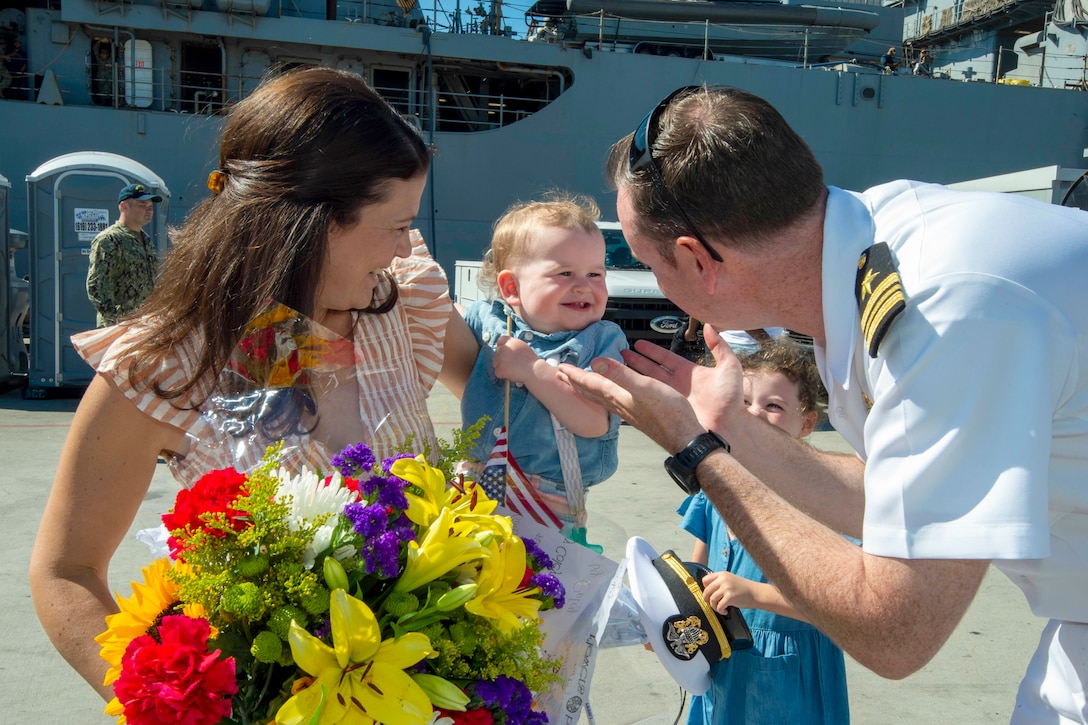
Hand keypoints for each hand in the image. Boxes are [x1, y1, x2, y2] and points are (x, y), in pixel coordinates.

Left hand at [492, 335, 541, 384]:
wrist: (534, 371)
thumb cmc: (530, 361)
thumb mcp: (522, 347)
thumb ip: (512, 345)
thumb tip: (503, 347)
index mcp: (510, 341)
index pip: (500, 340)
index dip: (501, 347)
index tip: (505, 353)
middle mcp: (504, 348)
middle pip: (497, 353)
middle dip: (501, 359)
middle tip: (512, 364)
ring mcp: (501, 358)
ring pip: (495, 363)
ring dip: (501, 367)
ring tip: (512, 369)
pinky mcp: (500, 368)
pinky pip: (497, 372)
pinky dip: (502, 375)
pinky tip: (511, 374)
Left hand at [560, 326, 749, 444]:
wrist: (685, 437)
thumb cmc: (669, 413)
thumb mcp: (644, 388)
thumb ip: (620, 375)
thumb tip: (596, 362)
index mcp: (618, 396)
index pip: (590, 383)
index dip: (574, 374)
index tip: (559, 366)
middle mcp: (619, 404)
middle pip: (590, 391)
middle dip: (574, 382)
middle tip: (560, 374)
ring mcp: (628, 410)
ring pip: (600, 397)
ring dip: (587, 388)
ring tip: (578, 382)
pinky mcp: (638, 413)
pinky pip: (613, 400)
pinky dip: (605, 393)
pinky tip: (610, 394)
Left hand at [700, 570, 756, 613]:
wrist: (756, 593)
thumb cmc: (743, 588)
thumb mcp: (730, 580)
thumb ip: (720, 582)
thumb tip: (707, 591)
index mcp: (722, 574)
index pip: (705, 580)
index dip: (706, 588)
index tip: (710, 594)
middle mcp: (723, 579)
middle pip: (706, 591)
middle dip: (707, 599)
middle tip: (713, 603)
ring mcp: (727, 588)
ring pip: (711, 599)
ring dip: (714, 606)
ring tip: (720, 608)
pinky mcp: (730, 597)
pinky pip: (719, 606)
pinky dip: (720, 611)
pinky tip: (725, 611)